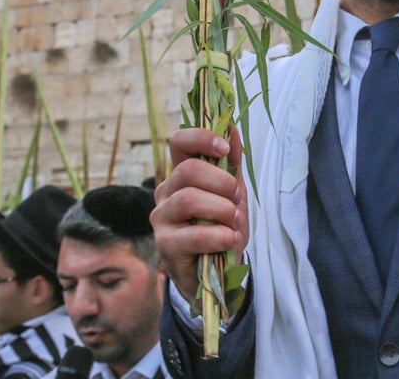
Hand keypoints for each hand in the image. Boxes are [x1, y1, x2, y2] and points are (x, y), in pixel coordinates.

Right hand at [150, 127, 248, 302]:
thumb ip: (231, 163)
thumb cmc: (222, 227)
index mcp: (182, 173)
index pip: (179, 141)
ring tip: (235, 223)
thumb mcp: (233, 193)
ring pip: (189, 199)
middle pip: (188, 169)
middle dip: (222, 182)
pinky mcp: (164, 244)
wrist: (217, 272)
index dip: (201, 138)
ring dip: (222, 210)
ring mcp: (162, 217)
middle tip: (237, 198)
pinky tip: (230, 240)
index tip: (223, 147)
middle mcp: (166, 191)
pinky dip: (219, 236)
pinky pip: (193, 234)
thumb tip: (232, 127)